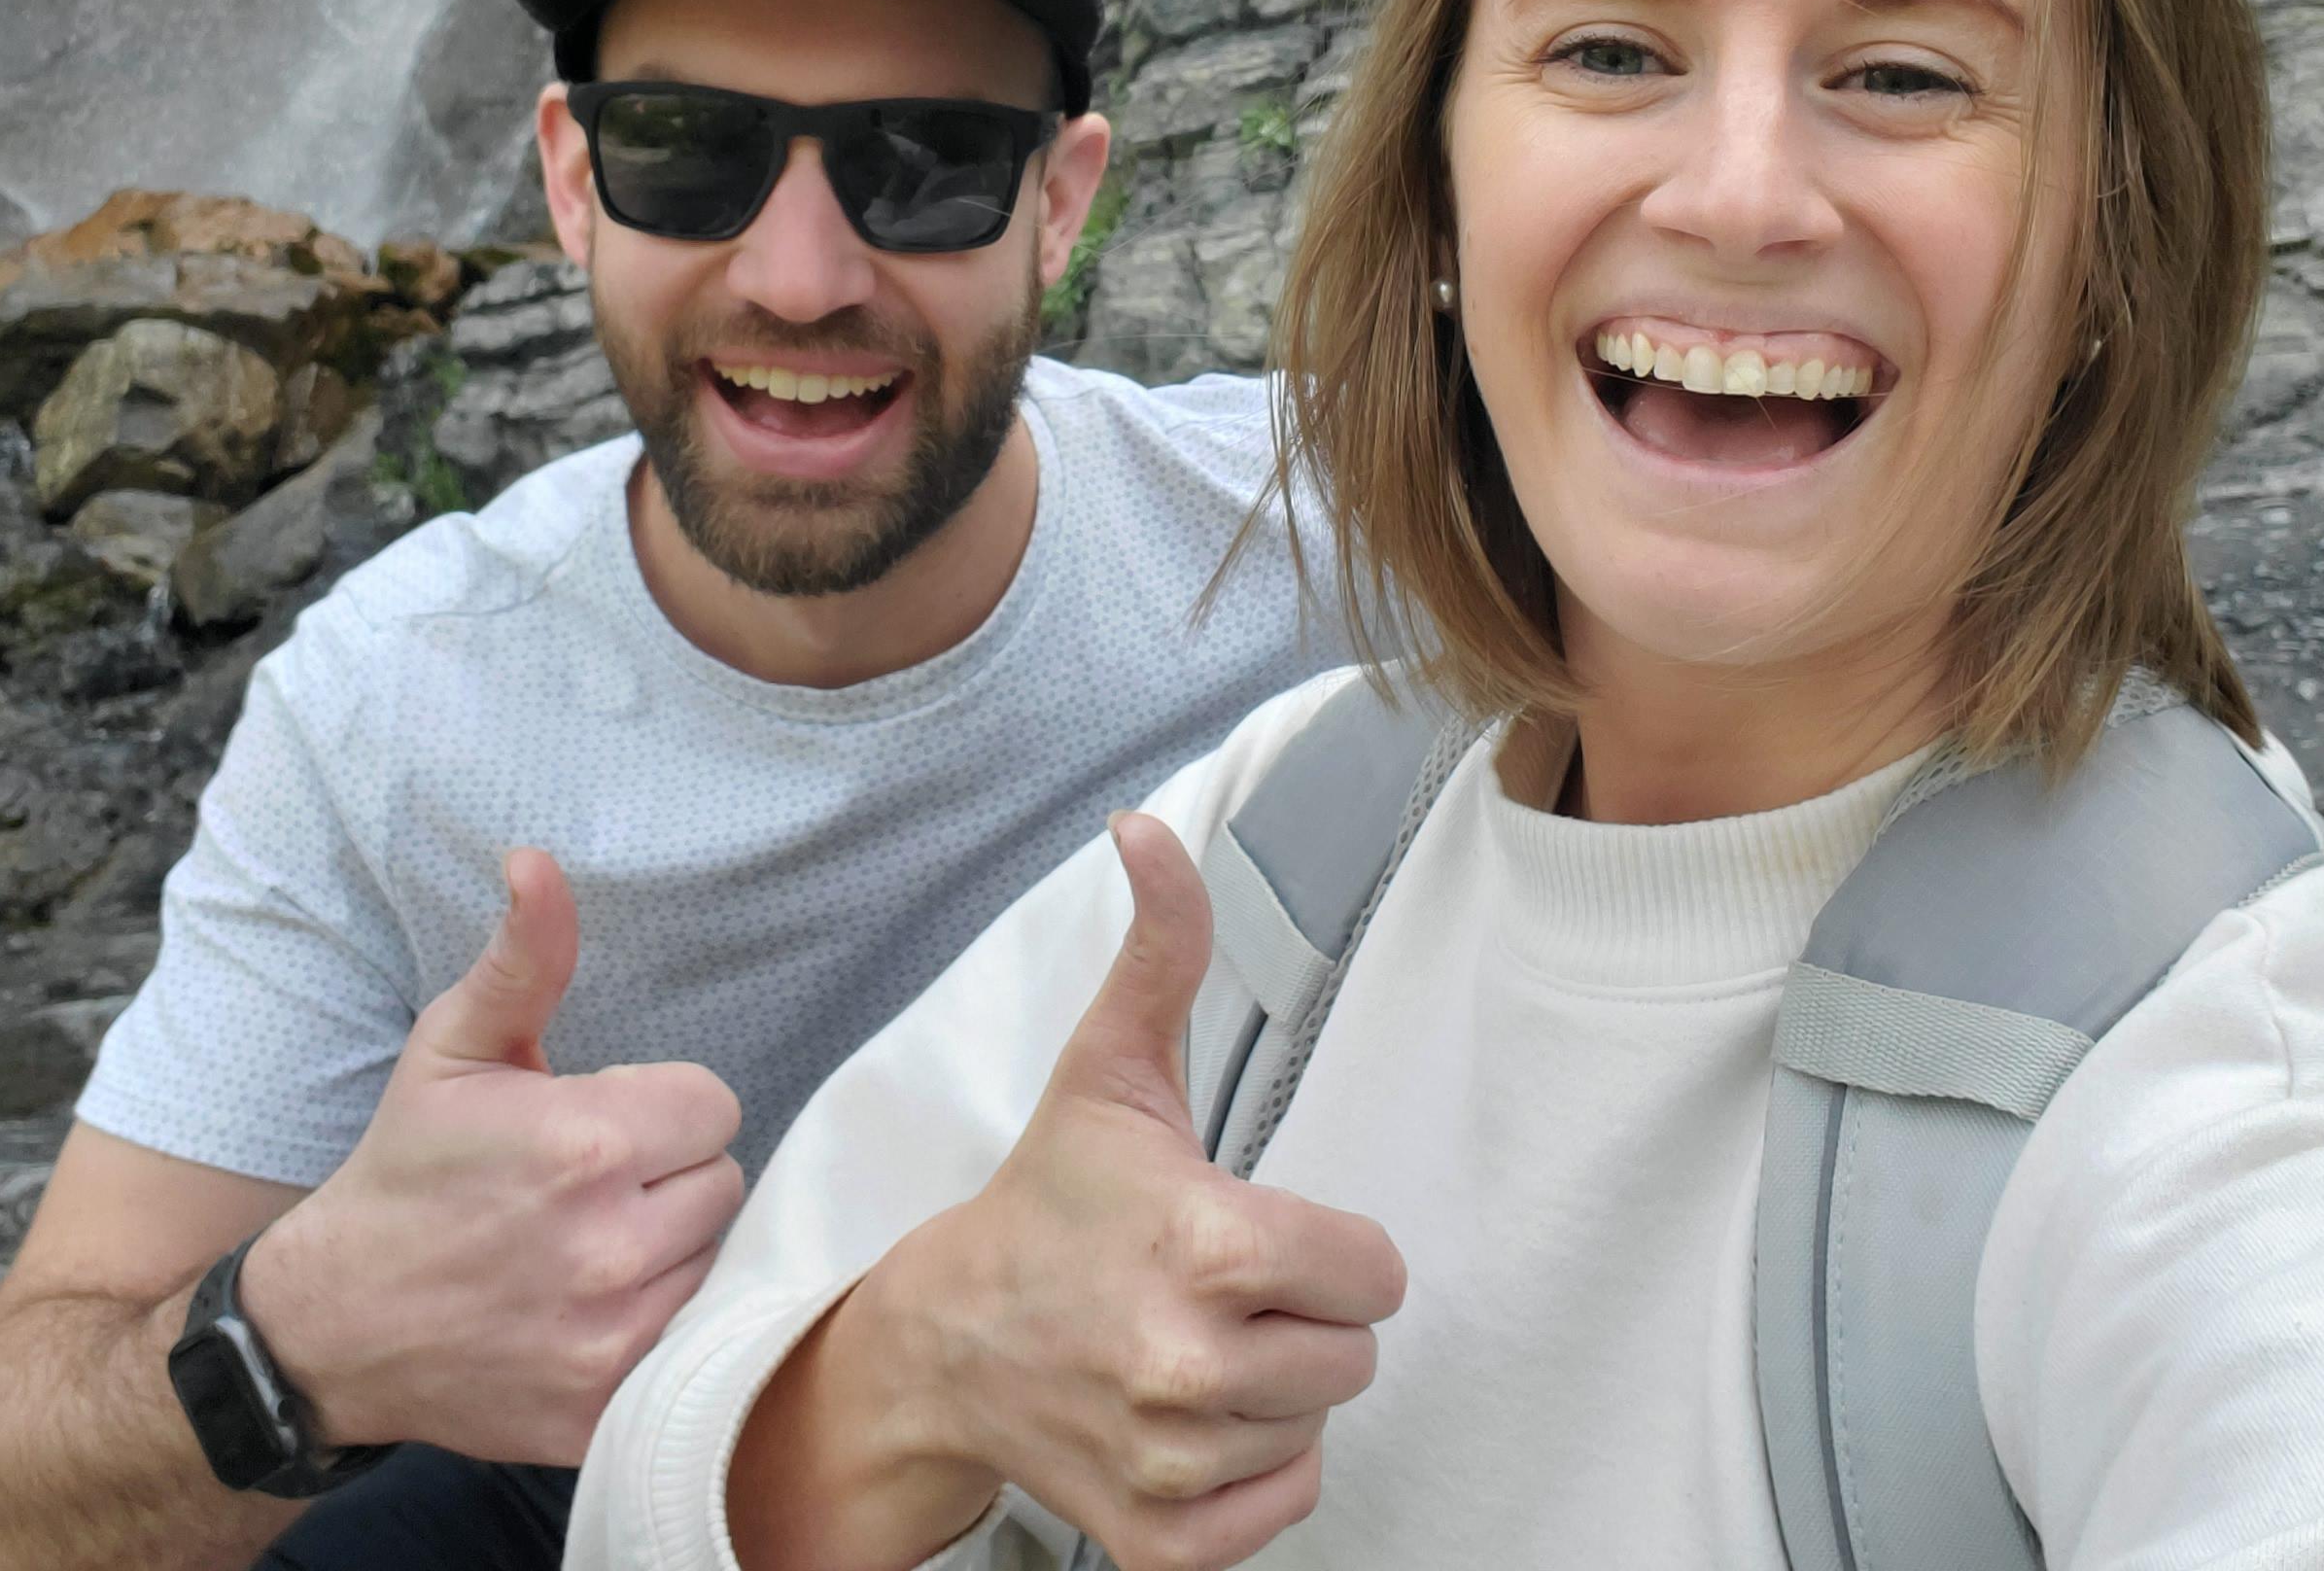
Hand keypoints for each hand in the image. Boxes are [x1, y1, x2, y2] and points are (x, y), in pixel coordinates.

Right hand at [240, 848, 744, 1464]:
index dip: (662, 1108)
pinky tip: (594, 1308)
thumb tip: (538, 861)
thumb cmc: (405, 1173)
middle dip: (669, 1176)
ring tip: (591, 1244)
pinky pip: (687, 1344)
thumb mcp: (454, 1047)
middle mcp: (608, 1245)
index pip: (714, 1103)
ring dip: (669, 1250)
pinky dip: (654, 1326)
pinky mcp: (601, 1409)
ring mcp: (608, 1338)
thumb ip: (525, 956)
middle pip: (723, 1181)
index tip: (605, 1123)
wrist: (329, 1327)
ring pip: (713, 1261)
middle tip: (592, 1187)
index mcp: (587, 1143)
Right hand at [750, 815, 1403, 1570]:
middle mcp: (1189, 1366)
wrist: (948, 1339)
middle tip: (1223, 1285)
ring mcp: (1174, 1464)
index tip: (1265, 1228)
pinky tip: (1192, 1413)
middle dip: (1304, 1315)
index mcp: (1203, 1247)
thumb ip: (1162, 943)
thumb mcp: (1112, 1066)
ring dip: (1275, 1390)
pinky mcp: (1162, 1544)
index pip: (1375, 1271)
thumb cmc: (1051, 1197)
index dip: (1332, 1244)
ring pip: (1318, 1427)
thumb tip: (1147, 826)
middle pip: (1355, 1354)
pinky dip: (1256, 1470)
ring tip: (1196, 1340)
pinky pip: (1286, 1512)